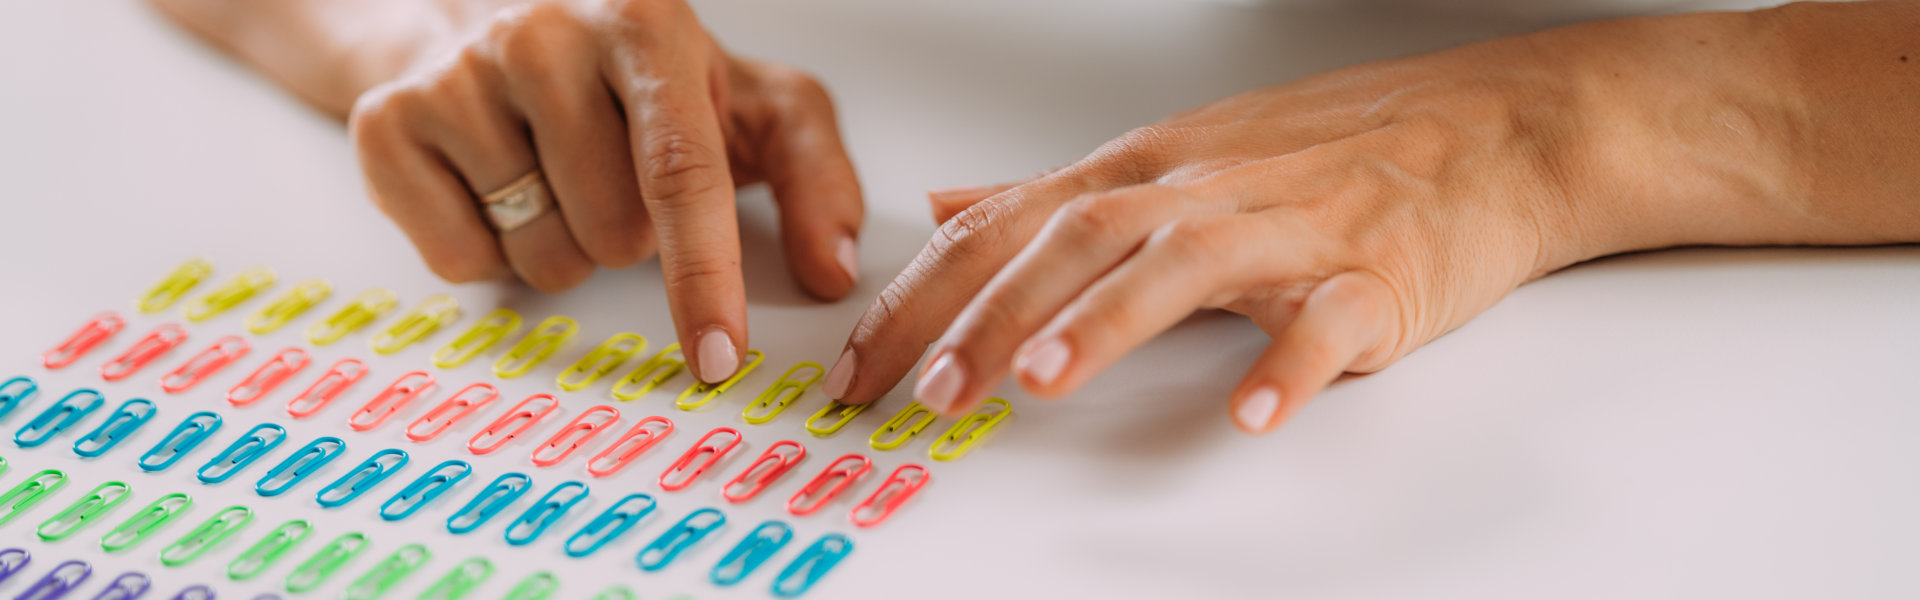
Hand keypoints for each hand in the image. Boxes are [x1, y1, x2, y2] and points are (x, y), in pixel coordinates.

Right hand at [345, 0, 861, 381]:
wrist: (478, 11)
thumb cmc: (636, 76)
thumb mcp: (747, 102)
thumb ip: (816, 176)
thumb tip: (833, 272)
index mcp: (644, 23)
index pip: (681, 171)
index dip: (703, 274)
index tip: (718, 356)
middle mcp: (543, 33)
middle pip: (615, 232)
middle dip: (630, 236)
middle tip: (612, 175)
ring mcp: (456, 75)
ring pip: (544, 256)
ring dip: (564, 246)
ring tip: (552, 173)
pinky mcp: (386, 122)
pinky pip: (463, 262)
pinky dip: (491, 251)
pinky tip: (495, 185)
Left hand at [821, 11, 1803, 431]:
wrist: (1487, 132)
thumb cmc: (1325, 151)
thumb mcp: (1169, 160)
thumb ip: (1051, 195)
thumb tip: (951, 205)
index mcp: (1145, 174)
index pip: (1006, 228)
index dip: (923, 295)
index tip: (862, 366)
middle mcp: (1201, 193)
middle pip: (1073, 241)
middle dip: (986, 314)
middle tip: (925, 389)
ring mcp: (1288, 231)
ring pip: (1179, 265)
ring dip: (1101, 323)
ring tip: (1036, 382)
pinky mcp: (1374, 277)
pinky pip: (1328, 320)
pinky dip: (1288, 364)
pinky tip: (1252, 412)